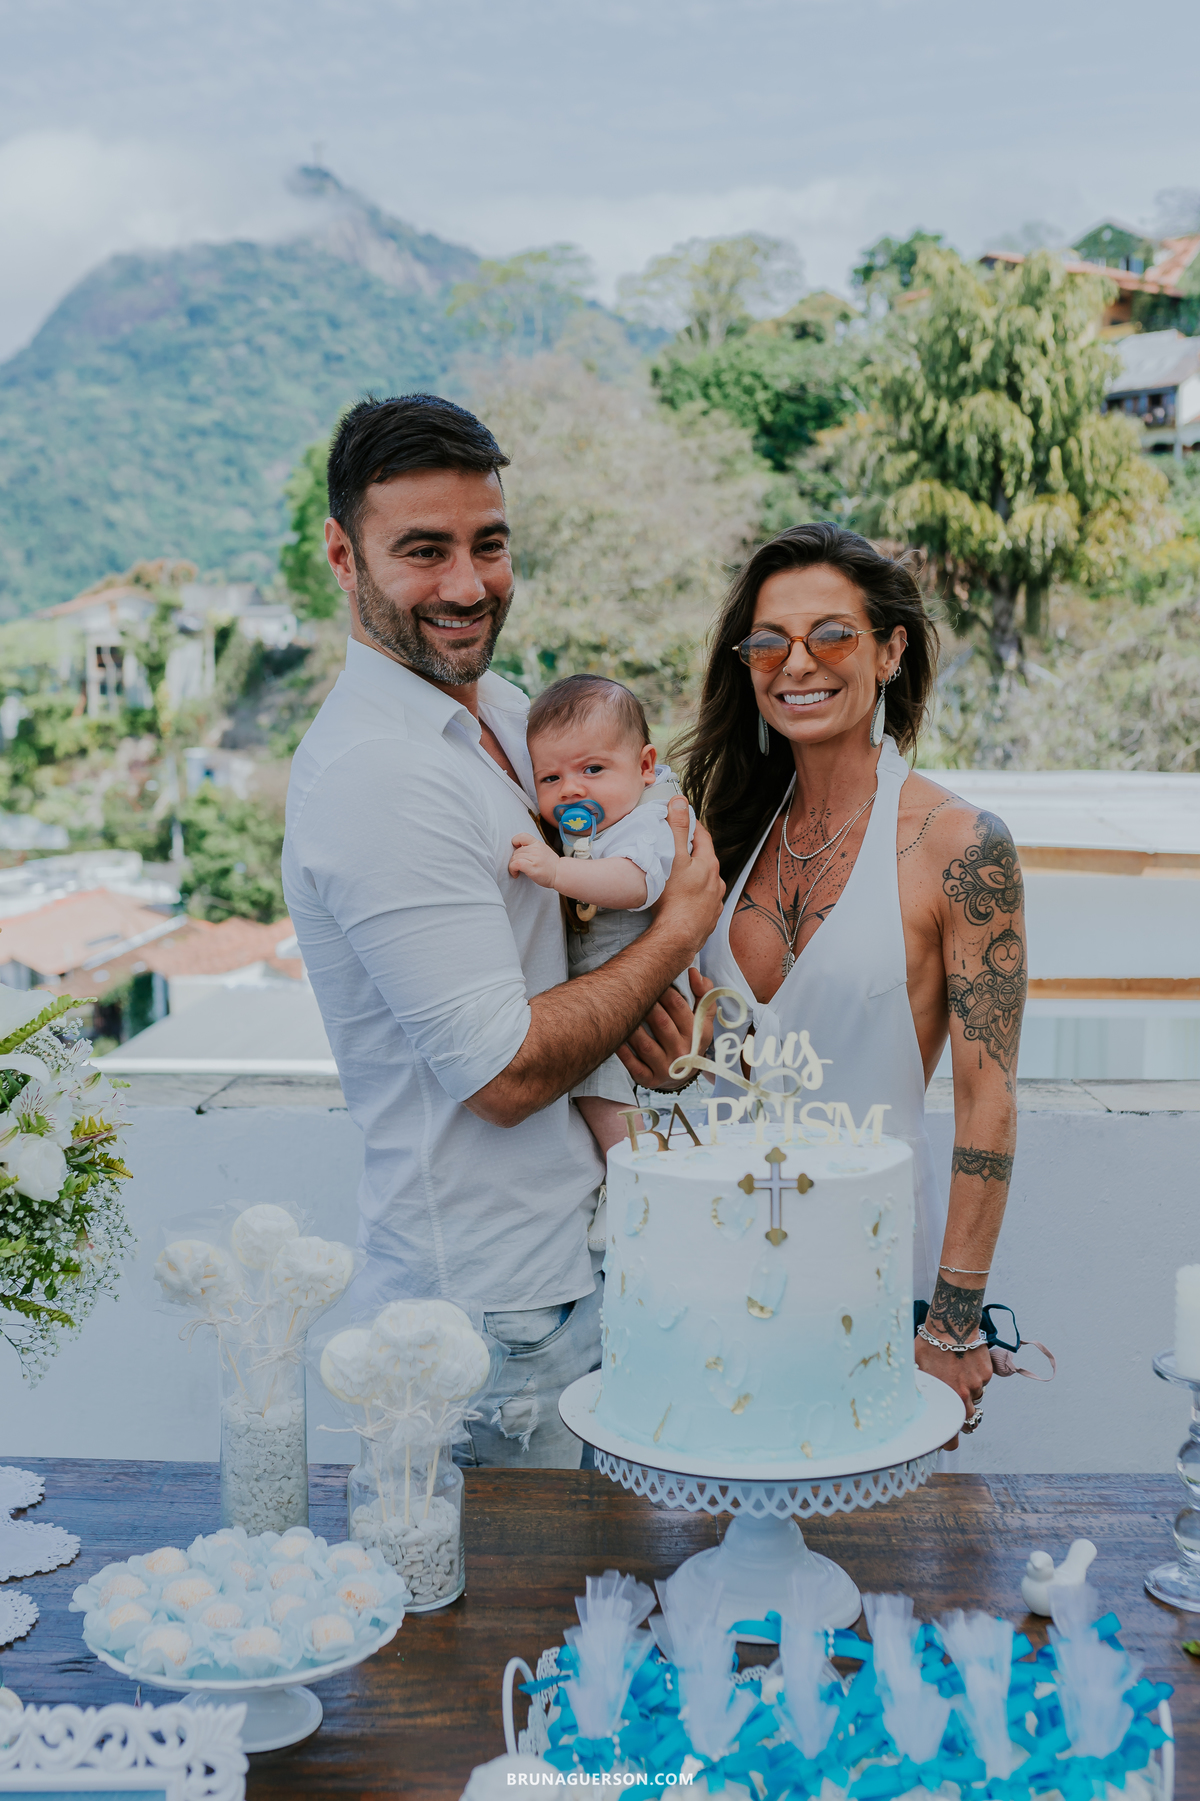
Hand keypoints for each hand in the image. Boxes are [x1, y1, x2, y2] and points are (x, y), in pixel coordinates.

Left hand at [509, 833, 560, 888]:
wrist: (560, 874)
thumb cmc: (551, 866)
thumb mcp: (543, 851)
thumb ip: (533, 848)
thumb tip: (519, 850)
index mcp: (538, 844)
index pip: (522, 836)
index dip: (515, 842)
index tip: (516, 850)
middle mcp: (535, 849)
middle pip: (516, 851)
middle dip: (515, 859)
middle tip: (519, 866)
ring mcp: (533, 857)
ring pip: (514, 858)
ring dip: (513, 866)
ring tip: (518, 871)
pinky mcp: (531, 866)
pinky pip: (515, 864)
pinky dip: (512, 869)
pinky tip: (516, 874)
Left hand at [616, 968, 713, 1086]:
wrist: (682, 1073)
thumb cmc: (690, 1036)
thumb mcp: (703, 1017)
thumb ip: (704, 992)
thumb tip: (693, 972)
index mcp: (697, 1035)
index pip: (679, 1006)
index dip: (663, 990)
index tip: (652, 980)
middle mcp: (683, 1053)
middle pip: (660, 1023)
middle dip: (645, 1004)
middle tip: (632, 991)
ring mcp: (666, 1068)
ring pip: (644, 1044)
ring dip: (631, 1026)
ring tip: (621, 1010)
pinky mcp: (649, 1080)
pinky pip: (632, 1065)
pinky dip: (622, 1051)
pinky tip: (615, 1036)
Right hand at [651, 801, 723, 956]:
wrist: (677, 936)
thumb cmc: (674, 898)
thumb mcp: (673, 857)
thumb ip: (677, 828)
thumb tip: (680, 802)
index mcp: (709, 864)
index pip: (703, 836)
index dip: (692, 826)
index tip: (683, 820)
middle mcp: (716, 881)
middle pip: (705, 860)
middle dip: (692, 852)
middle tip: (676, 848)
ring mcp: (714, 901)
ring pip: (705, 882)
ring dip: (695, 876)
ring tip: (678, 876)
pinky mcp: (708, 918)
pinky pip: (703, 902)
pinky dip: (695, 897)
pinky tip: (683, 900)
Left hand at [913, 1335, 991, 1450]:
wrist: (951, 1324)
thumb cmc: (928, 1345)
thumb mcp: (915, 1369)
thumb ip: (918, 1391)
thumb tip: (906, 1406)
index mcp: (946, 1399)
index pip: (952, 1437)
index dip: (950, 1441)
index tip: (947, 1439)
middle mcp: (964, 1396)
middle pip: (967, 1418)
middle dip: (960, 1413)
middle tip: (952, 1400)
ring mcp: (977, 1384)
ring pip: (975, 1397)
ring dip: (967, 1392)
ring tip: (954, 1373)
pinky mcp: (987, 1372)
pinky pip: (982, 1382)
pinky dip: (974, 1376)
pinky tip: (963, 1362)